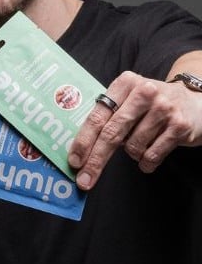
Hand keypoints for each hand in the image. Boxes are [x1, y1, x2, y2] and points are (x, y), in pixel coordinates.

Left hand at [68, 70, 201, 189]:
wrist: (194, 102)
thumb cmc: (150, 105)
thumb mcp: (128, 98)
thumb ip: (107, 115)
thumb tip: (80, 151)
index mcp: (125, 83)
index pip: (98, 116)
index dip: (83, 141)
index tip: (74, 161)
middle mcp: (145, 92)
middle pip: (111, 133)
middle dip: (96, 160)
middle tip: (84, 180)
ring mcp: (164, 109)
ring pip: (133, 147)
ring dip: (131, 154)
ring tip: (140, 143)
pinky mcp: (179, 126)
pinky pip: (151, 156)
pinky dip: (146, 162)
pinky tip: (150, 154)